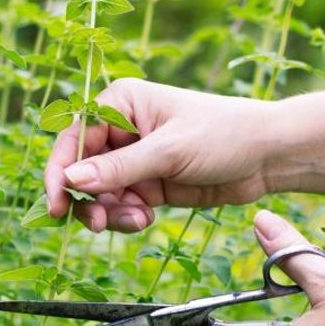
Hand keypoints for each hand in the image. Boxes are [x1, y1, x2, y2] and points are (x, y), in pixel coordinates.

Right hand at [44, 79, 273, 232]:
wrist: (267, 157)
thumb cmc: (223, 134)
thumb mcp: (168, 151)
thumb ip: (119, 168)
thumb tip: (71, 179)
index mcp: (121, 102)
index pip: (74, 137)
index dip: (60, 171)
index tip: (57, 203)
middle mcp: (122, 129)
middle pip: (81, 170)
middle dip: (88, 199)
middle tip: (97, 223)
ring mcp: (135, 160)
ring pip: (100, 194)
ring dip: (110, 212)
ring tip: (137, 220)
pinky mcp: (149, 185)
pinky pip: (122, 206)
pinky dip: (128, 218)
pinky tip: (147, 219)